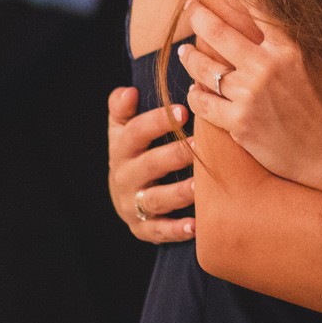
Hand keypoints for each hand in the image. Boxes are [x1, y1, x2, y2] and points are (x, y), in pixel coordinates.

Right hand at [106, 86, 195, 242]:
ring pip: (155, 199)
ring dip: (178, 193)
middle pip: (149, 165)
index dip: (158, 121)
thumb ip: (122, 108)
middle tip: (200, 145)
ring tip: (199, 186)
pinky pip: (158, 231)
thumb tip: (129, 92)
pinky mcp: (142, 228)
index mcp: (121, 149)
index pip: (136, 132)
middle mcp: (125, 177)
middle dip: (174, 155)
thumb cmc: (134, 151)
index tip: (183, 111)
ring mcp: (133, 204)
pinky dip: (176, 230)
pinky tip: (195, 226)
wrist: (124, 194)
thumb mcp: (122, 128)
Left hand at [180, 0, 321, 192]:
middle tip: (189, 7)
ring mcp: (250, 96)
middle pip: (218, 32)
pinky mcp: (238, 124)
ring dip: (190, 56)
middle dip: (198, 16)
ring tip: (184, 51)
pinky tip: (194, 91)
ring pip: (204, 68)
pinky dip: (195, 94)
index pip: (257, 3)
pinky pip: (203, 102)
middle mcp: (267, 67)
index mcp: (293, 47)